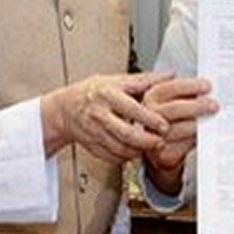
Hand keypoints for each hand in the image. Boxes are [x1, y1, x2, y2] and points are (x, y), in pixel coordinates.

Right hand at [42, 70, 170, 162]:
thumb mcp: (116, 80)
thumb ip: (144, 80)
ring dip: (138, 151)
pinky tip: (134, 152)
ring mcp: (94, 132)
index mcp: (107, 95)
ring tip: (150, 147)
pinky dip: (126, 158)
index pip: (131, 109)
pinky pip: (111, 157)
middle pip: (125, 134)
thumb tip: (169, 75)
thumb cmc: (92, 93)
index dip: (150, 119)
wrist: (65, 109)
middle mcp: (99, 114)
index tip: (164, 125)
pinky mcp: (92, 146)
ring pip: (119, 149)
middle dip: (146, 141)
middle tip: (160, 142)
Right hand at [142, 76, 218, 194]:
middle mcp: (150, 116)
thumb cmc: (175, 119)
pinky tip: (202, 136)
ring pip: (177, 129)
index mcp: (153, 97)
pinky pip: (182, 147)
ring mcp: (154, 136)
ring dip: (196, 125)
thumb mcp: (176, 100)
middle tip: (214, 105)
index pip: (170, 88)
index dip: (189, 86)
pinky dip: (194, 140)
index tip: (207, 86)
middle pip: (173, 109)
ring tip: (211, 121)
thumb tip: (207, 88)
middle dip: (196, 107)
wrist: (166, 147)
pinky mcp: (163, 155)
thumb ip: (187, 93)